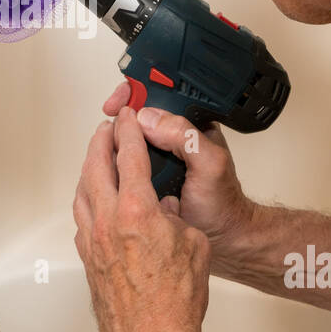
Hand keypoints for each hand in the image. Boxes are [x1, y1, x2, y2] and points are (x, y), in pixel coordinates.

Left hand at [73, 109, 211, 331]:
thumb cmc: (175, 302)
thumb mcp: (193, 245)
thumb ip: (177, 220)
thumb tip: (167, 213)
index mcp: (136, 210)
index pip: (129, 154)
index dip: (130, 129)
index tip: (129, 116)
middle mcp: (107, 221)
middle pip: (95, 165)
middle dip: (101, 141)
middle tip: (107, 128)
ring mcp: (92, 241)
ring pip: (82, 191)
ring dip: (89, 168)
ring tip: (97, 158)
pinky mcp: (88, 260)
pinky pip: (81, 217)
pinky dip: (87, 198)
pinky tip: (94, 200)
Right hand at [101, 82, 256, 251]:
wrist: (221, 239)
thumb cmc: (222, 204)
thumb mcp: (209, 165)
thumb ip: (185, 138)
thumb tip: (148, 119)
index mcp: (191, 124)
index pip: (162, 93)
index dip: (137, 92)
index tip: (120, 104)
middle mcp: (174, 136)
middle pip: (140, 111)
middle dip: (120, 116)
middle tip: (109, 126)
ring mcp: (160, 156)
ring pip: (129, 137)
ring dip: (116, 140)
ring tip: (108, 148)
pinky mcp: (149, 174)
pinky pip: (126, 160)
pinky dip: (115, 161)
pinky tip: (112, 168)